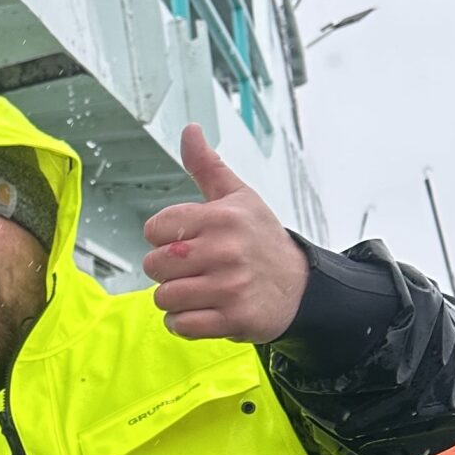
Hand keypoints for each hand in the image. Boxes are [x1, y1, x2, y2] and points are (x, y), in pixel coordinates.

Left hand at [143, 126, 309, 342]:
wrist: (300, 286)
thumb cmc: (261, 239)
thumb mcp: (238, 197)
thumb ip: (207, 166)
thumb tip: (189, 129)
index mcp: (221, 217)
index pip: (156, 228)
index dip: (165, 237)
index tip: (187, 240)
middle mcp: (225, 250)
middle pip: (154, 265)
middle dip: (167, 270)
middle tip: (194, 268)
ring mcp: (229, 287)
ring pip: (164, 297)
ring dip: (175, 298)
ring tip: (200, 290)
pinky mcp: (233, 318)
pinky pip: (180, 325)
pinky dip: (184, 323)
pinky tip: (202, 311)